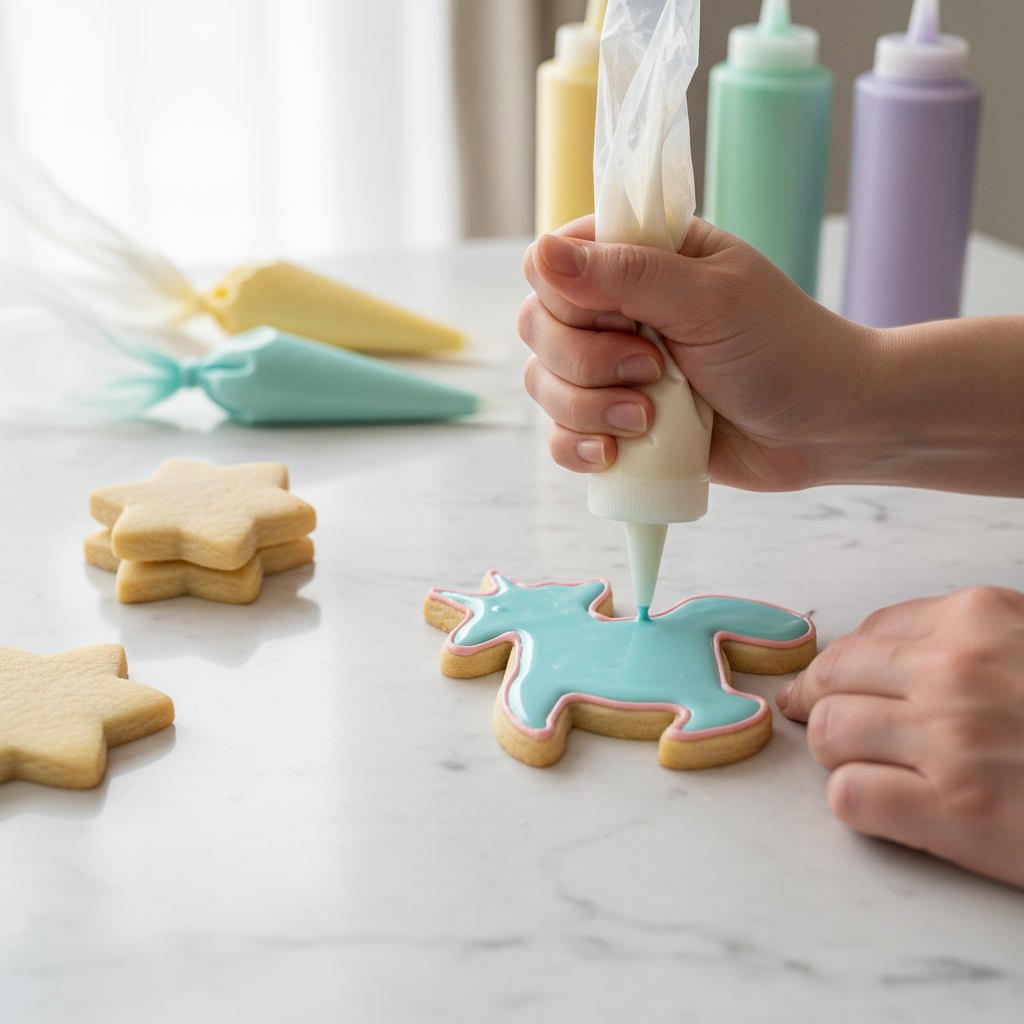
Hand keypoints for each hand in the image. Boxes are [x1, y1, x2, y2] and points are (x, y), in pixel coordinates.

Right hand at [519, 217, 1023, 496]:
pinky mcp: (617, 425)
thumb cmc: (783, 350)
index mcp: (640, 259)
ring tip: (649, 417)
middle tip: (652, 368)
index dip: (565, 295)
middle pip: (537, 326)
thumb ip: (624, 275)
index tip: (619, 318)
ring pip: (543, 384)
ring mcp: (613, 371)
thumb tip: (540, 253)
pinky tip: (615, 453)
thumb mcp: (708, 300)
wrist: (826, 429)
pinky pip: (559, 436)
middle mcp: (617, 312)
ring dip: (588, 409)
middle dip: (584, 361)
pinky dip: (576, 448)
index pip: (551, 262)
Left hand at [777, 587, 1023, 887]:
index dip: (843, 665)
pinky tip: (884, 805)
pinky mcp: (954, 812)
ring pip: (830, 731)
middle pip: (835, 676)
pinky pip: (851, 796)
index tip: (831, 683)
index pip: (867, 634)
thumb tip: (882, 656)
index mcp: (981, 619)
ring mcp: (951, 740)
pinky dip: (856, 802)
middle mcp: (956, 670)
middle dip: (820, 702)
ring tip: (860, 764)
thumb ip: (973, 641)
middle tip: (818, 721)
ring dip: (836, 752)